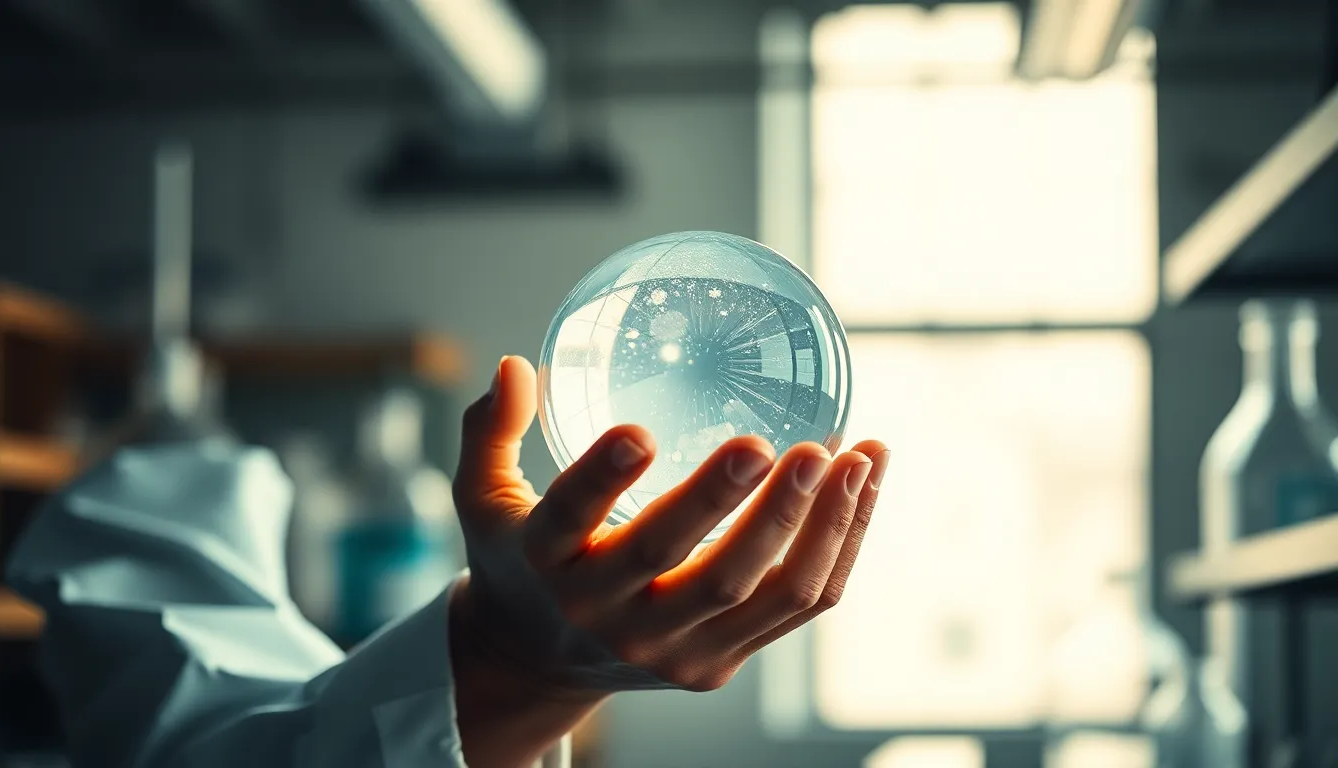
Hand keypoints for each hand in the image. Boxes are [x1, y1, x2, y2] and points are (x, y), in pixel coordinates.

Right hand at [448, 356, 886, 764]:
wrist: (540, 658)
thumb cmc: (522, 559)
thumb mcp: (483, 499)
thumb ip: (490, 431)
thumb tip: (516, 366)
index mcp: (546, 564)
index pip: (569, 522)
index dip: (600, 481)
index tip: (638, 433)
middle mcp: (608, 615)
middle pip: (681, 568)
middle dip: (730, 507)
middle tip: (776, 446)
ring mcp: (671, 648)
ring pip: (759, 593)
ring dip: (815, 525)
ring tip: (851, 456)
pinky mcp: (717, 663)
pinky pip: (794, 607)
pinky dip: (838, 546)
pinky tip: (861, 483)